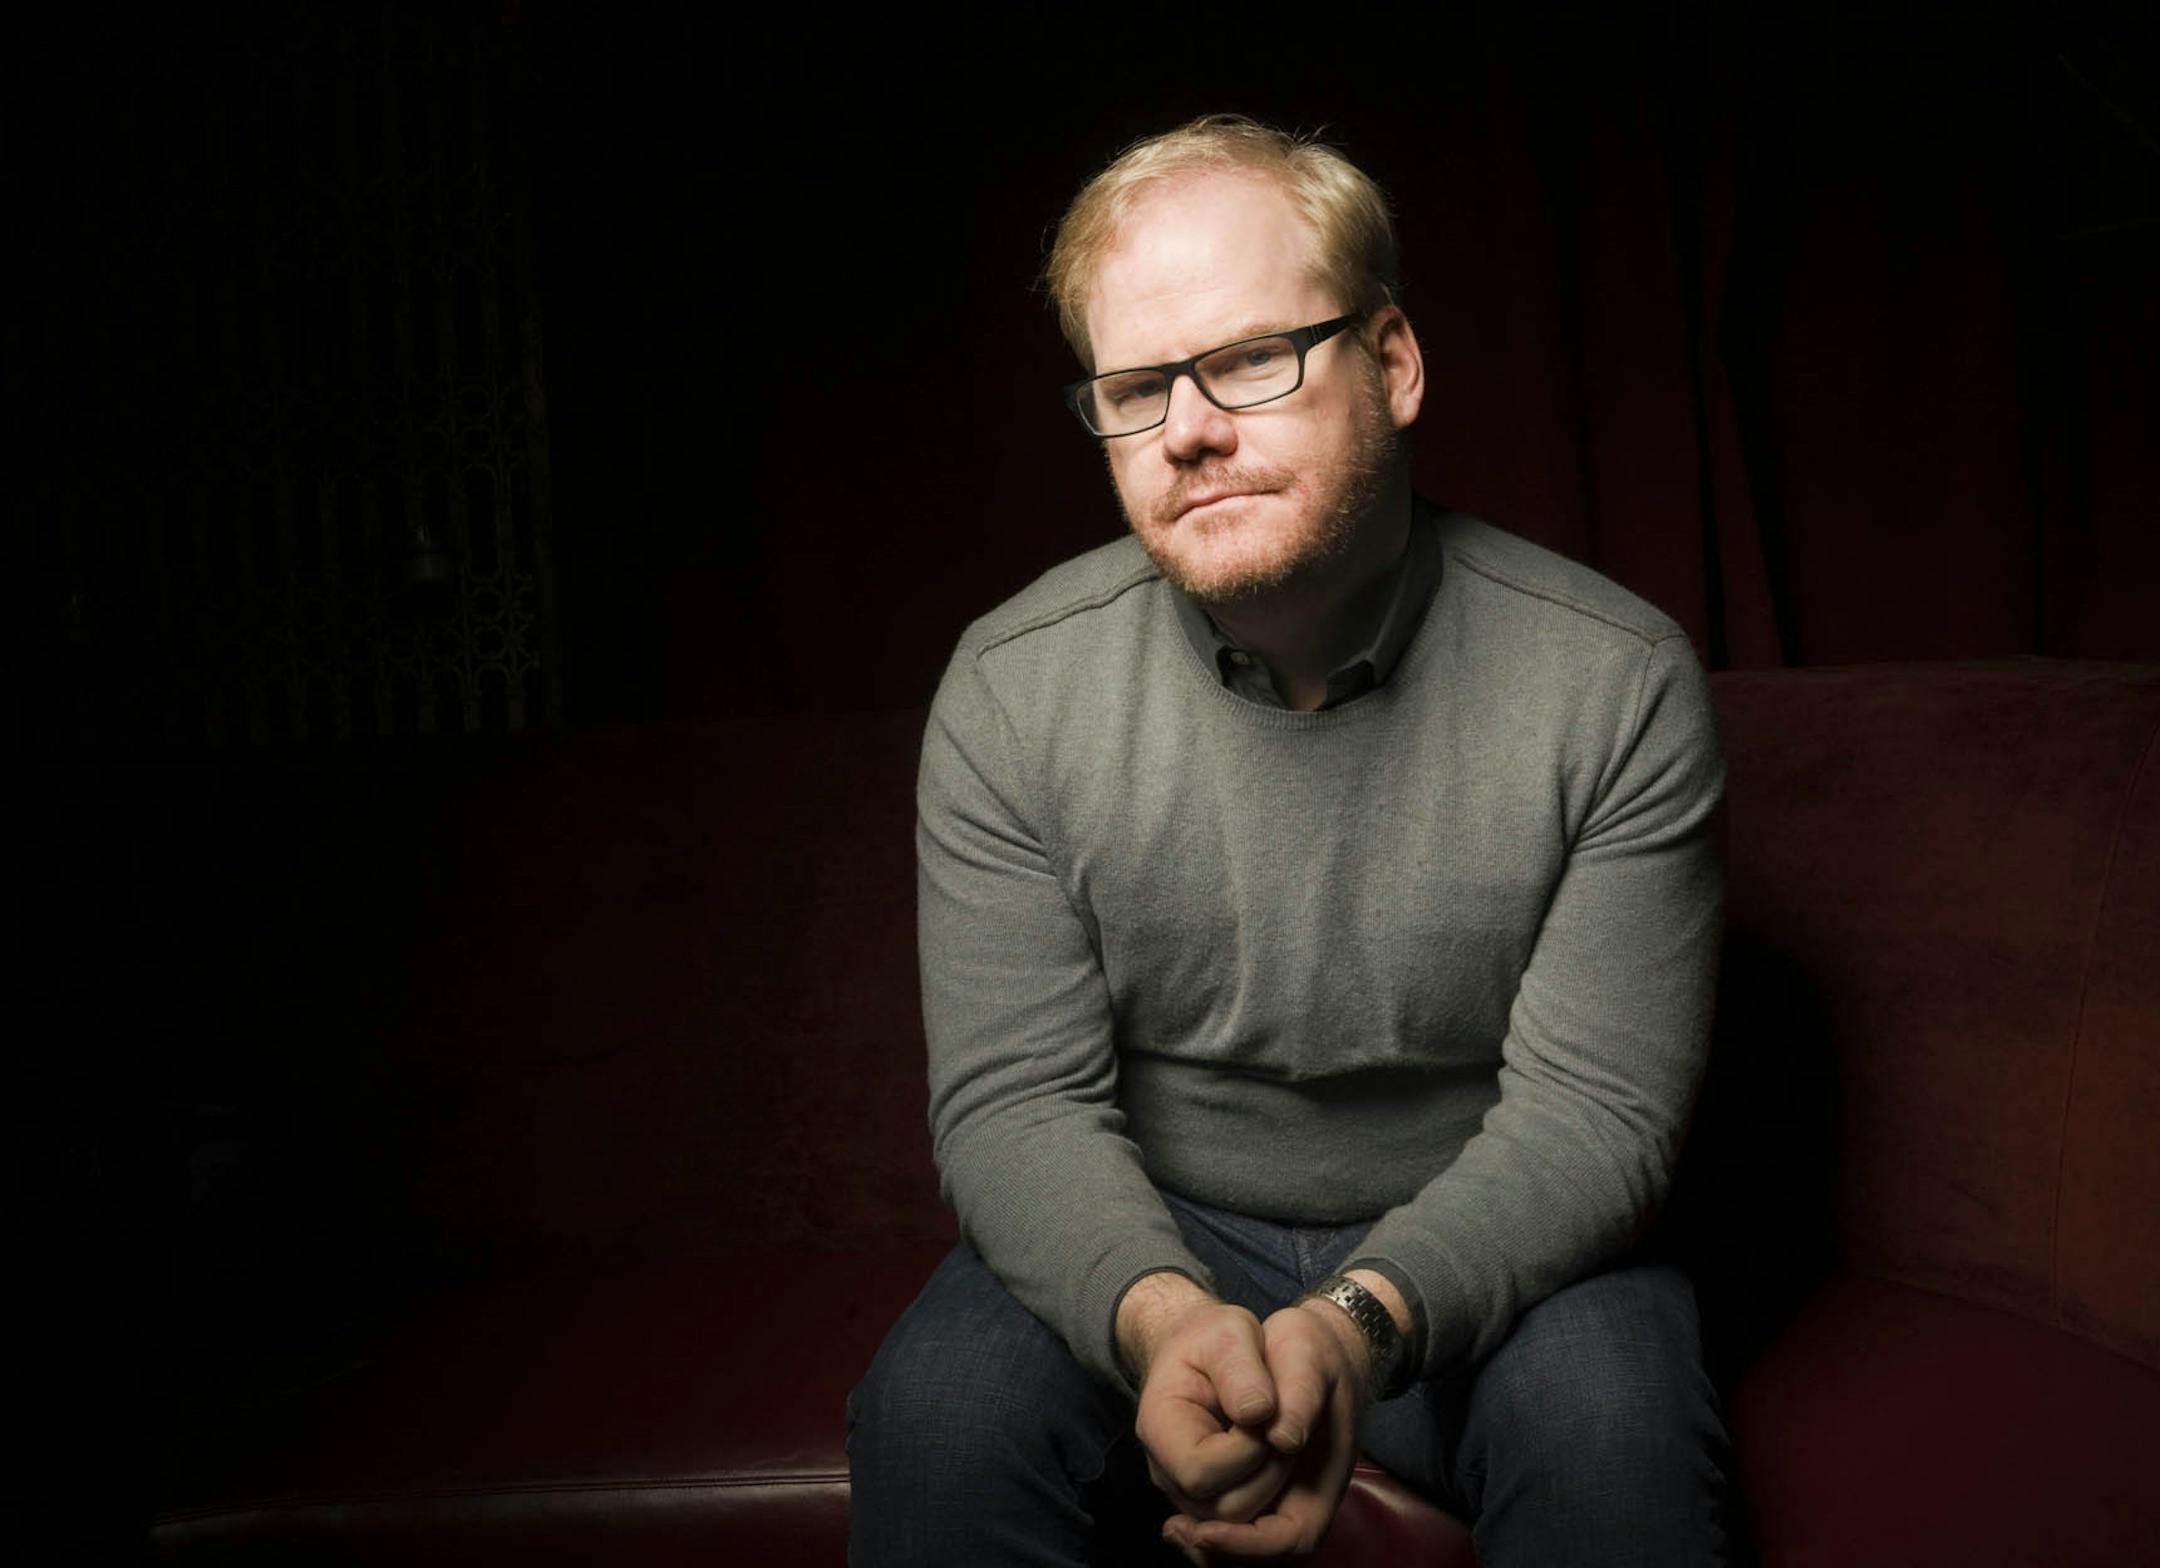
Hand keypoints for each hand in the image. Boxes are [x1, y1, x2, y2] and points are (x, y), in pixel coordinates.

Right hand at [1122, 1276, 1293, 1526]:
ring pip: (1240, 1523)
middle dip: (1270, 1471)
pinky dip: (1272, 1501)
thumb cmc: (1214, 1340)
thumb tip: (1260, 1415)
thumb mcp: (1230, 1332)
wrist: (1206, 1354)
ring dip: (1276, 1484)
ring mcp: (1187, 1492)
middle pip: (1225, 1509)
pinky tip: (1280, 1459)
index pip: (1201, 1472)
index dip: (1247, 1450)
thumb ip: (1241, 1369)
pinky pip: (1246, 1525)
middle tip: (1285, 1424)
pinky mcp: (1212, 1501)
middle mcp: (1166, 1471)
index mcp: (1158, 1426)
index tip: (1269, 1410)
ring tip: (1280, 1436)